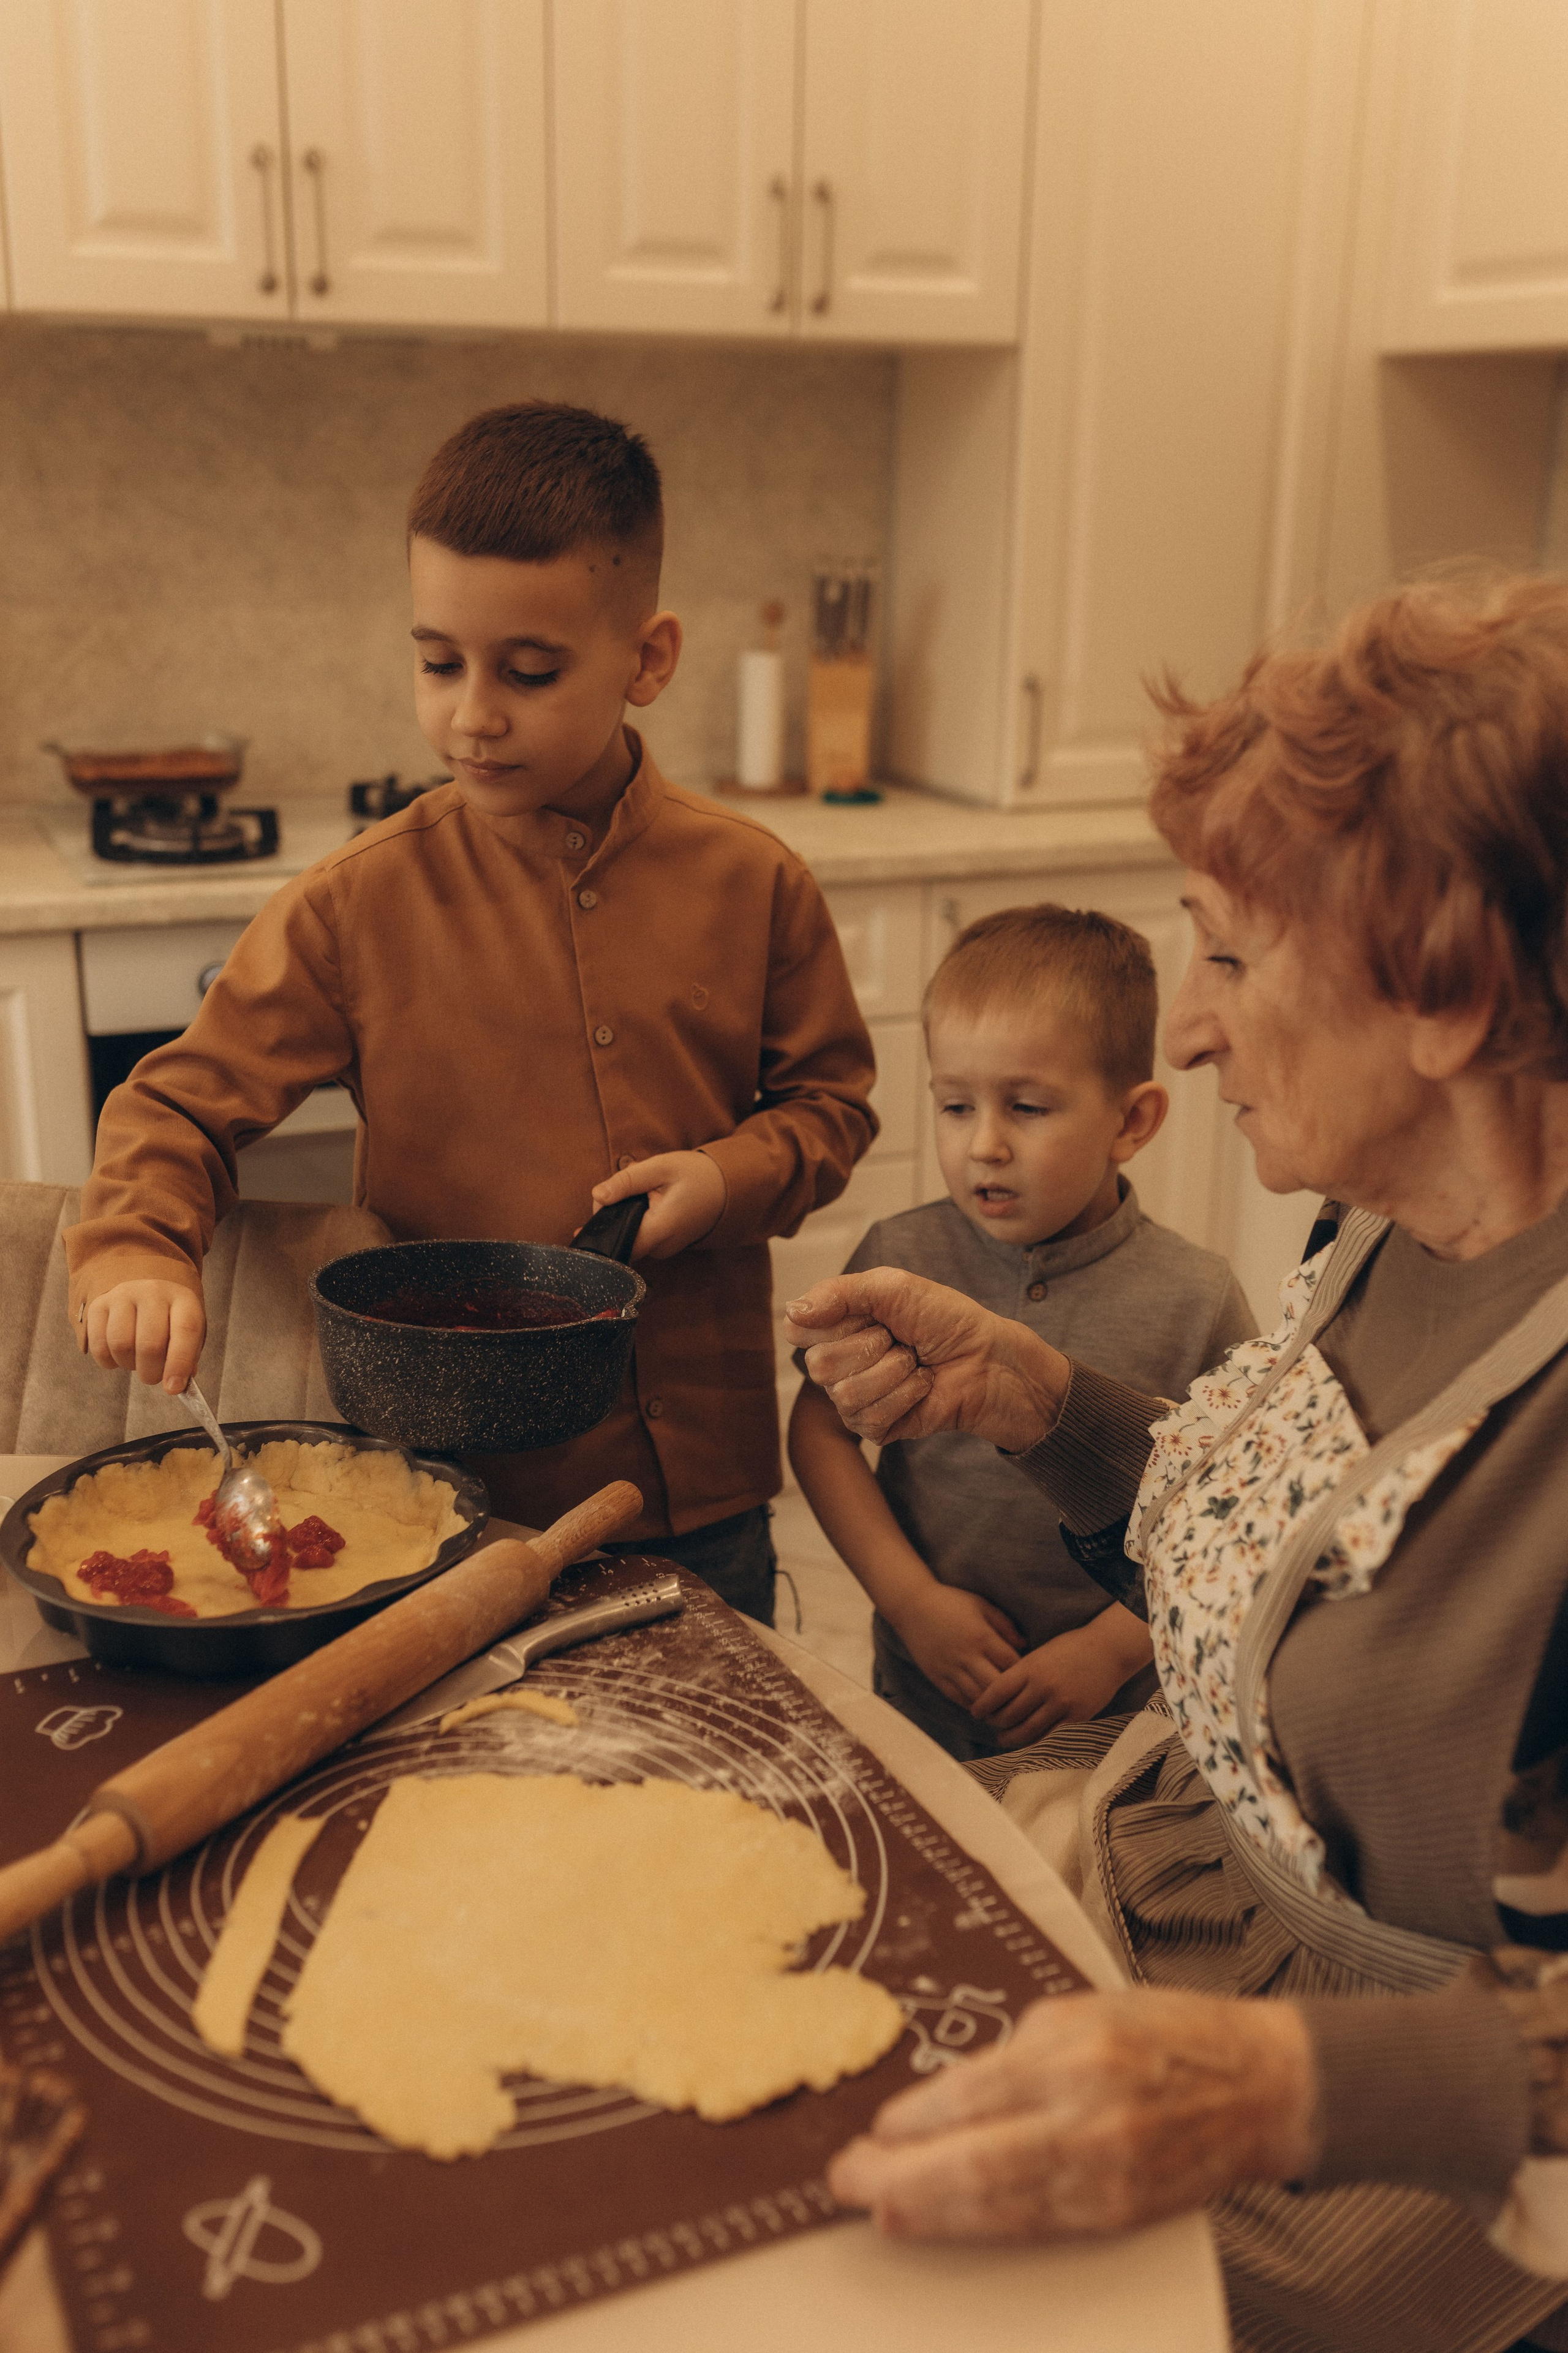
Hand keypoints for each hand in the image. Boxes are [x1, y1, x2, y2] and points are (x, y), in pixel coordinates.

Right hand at [81, 1280, 205, 1393]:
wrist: (143, 1297)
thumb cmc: (168, 1322)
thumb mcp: (187, 1336)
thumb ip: (186, 1360)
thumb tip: (175, 1384)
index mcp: (183, 1299)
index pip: (185, 1331)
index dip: (179, 1363)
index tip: (173, 1388)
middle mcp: (153, 1292)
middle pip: (150, 1343)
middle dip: (151, 1372)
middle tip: (153, 1377)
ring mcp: (123, 1295)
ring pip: (121, 1345)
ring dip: (129, 1365)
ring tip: (136, 1362)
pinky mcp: (98, 1305)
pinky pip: (99, 1345)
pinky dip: (108, 1361)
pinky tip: (118, 1357)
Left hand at [590, 1150, 725, 1260]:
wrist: (728, 1188)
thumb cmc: (697, 1175)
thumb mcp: (661, 1167)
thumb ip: (627, 1181)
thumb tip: (597, 1196)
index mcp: (660, 1229)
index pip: (615, 1241)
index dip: (602, 1222)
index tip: (605, 1200)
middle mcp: (661, 1248)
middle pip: (619, 1237)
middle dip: (615, 1212)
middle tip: (631, 1187)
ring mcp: (664, 1250)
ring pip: (629, 1236)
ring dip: (627, 1214)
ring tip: (646, 1193)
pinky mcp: (665, 1247)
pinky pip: (640, 1236)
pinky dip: (638, 1219)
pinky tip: (650, 1203)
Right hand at [782, 1268, 1069, 1450]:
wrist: (988, 1358)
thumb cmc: (945, 1319)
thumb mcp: (894, 1287)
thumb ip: (839, 1292)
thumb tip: (791, 1311)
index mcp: (834, 1326)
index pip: (799, 1329)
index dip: (837, 1319)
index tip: (874, 1314)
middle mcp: (836, 1364)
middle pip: (819, 1364)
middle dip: (872, 1345)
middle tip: (900, 1340)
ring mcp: (852, 1399)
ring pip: (845, 1393)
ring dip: (894, 1371)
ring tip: (914, 1362)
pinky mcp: (874, 1428)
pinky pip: (869, 1417)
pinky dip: (905, 1396)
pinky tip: (922, 1387)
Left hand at [828, 1989, 1318, 2238]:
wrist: (1260, 2085)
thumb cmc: (1166, 2035)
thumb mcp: (1082, 2012)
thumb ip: (1015, 2053)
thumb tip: (944, 2096)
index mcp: (1074, 2051)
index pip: (970, 2094)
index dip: (911, 2120)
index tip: (868, 2131)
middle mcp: (1088, 2116)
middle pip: (974, 2161)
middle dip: (899, 2178)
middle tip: (846, 2182)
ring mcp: (1106, 2174)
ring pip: (998, 2206)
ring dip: (929, 2212)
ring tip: (880, 2208)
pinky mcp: (1120, 2215)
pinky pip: (1036, 2226)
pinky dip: (981, 2227)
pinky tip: (945, 2224)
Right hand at [891, 1583, 1023, 1709]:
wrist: (912, 1606)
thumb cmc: (951, 1602)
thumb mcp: (981, 1605)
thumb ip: (1005, 1625)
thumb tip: (1024, 1646)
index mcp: (981, 1636)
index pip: (1011, 1664)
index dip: (1023, 1672)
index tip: (1029, 1674)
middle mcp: (967, 1655)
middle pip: (996, 1686)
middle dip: (1010, 1693)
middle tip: (1020, 1695)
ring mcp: (950, 1668)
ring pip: (978, 1698)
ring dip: (993, 1704)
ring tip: (1004, 1704)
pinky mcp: (937, 1677)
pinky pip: (959, 1699)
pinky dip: (974, 1705)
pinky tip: (983, 1703)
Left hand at [971, 1613, 1152, 1748]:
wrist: (1108, 1650)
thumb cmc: (1071, 1647)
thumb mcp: (1041, 1653)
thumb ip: (1022, 1673)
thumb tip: (998, 1693)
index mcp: (1031, 1667)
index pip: (997, 1692)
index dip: (982, 1706)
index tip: (975, 1712)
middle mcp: (1043, 1686)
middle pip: (1009, 1714)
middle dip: (995, 1722)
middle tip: (989, 1724)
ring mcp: (1061, 1703)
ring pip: (1027, 1729)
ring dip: (1010, 1737)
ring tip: (1002, 1738)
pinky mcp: (1076, 1716)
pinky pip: (1049, 1734)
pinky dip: (1033, 1740)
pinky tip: (1026, 1740)